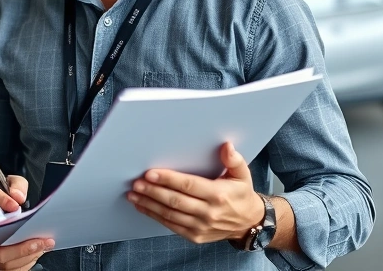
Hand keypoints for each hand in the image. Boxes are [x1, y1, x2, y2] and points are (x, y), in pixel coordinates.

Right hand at [0, 176, 53, 270]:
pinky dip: (25, 262)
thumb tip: (17, 197)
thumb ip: (16, 186)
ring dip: (26, 256)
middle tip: (41, 240)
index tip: (16, 205)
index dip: (0, 203)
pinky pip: (8, 268)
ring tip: (44, 245)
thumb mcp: (7, 182)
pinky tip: (36, 251)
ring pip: (2, 261)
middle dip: (21, 248)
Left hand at [126, 142, 264, 244]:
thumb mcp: (242, 174)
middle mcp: (209, 212)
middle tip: (136, 183)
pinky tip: (143, 207)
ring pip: (170, 214)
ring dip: (149, 204)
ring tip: (133, 194)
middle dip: (153, 191)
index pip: (188, 185)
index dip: (168, 179)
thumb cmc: (240, 194)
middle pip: (175, 200)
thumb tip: (226, 146)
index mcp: (218, 195)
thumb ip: (233, 160)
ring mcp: (201, 226)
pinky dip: (155, 216)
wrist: (248, 223)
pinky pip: (171, 226)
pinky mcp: (195, 236)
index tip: (150, 173)